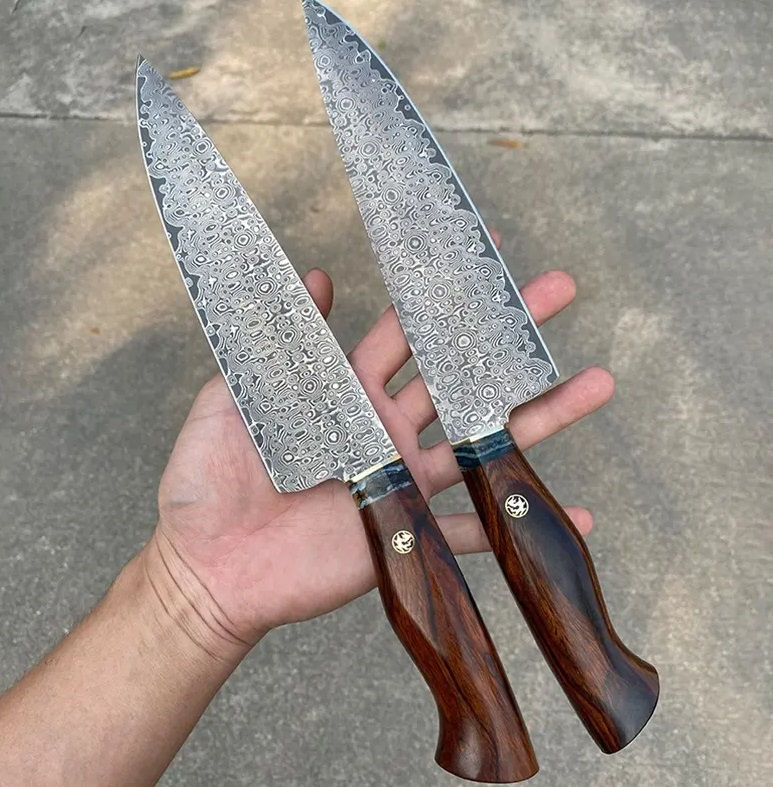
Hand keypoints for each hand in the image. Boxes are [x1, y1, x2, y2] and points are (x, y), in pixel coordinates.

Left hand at [148, 250, 613, 651]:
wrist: (207, 569)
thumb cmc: (208, 485)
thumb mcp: (232, 399)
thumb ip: (273, 345)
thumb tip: (311, 276)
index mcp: (347, 396)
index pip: (404, 332)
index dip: (437, 295)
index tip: (476, 255)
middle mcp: (386, 432)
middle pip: (459, 377)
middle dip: (508, 337)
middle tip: (558, 294)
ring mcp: (403, 482)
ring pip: (483, 445)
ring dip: (540, 417)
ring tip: (594, 384)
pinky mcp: (407, 534)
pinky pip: (473, 532)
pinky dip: (516, 526)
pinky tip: (574, 515)